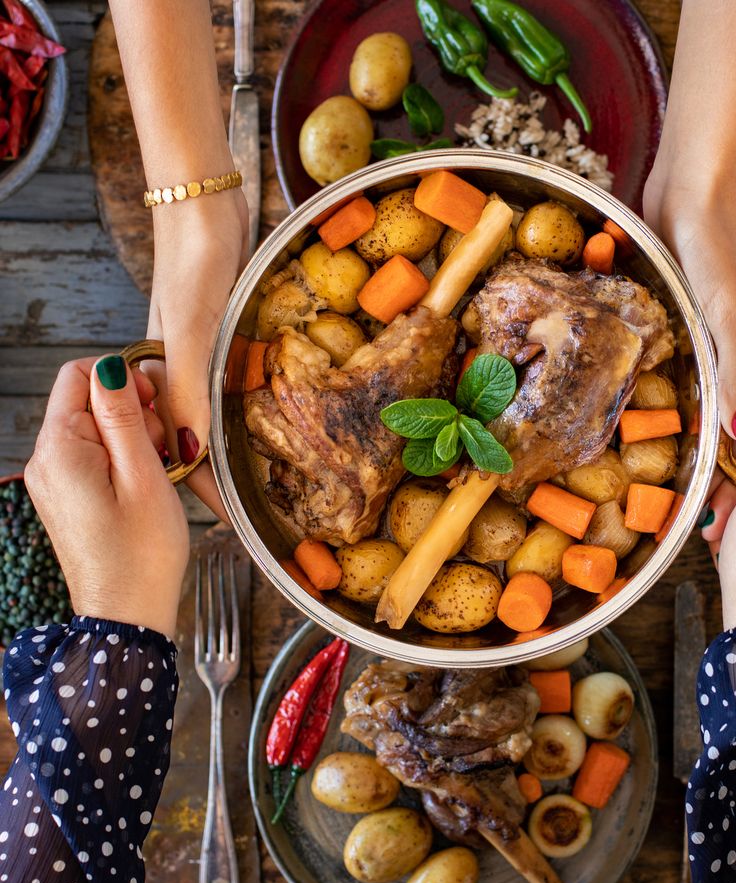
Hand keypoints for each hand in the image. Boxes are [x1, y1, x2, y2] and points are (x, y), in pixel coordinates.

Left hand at [24, 356, 189, 635]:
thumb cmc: (142, 552)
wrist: (128, 613)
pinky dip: (123, 460)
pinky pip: (93, 456)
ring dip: (131, 438)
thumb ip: (123, 416)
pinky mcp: (67, 497)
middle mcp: (46, 461)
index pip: (79, 375)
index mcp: (60, 449)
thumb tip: (112, 367)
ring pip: (94, 429)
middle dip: (131, 412)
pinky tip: (145, 484)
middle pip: (86, 401)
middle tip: (163, 448)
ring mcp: (53, 480)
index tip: (156, 408)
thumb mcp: (143, 475)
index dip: (123, 380)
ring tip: (157, 471)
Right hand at [145, 190, 248, 519]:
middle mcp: (181, 380)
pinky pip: (236, 390)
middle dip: (230, 484)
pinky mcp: (223, 341)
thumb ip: (190, 393)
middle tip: (270, 517)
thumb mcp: (193, 335)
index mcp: (165, 387)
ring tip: (278, 484)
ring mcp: (202, 361)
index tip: (245, 528)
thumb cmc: (192, 268)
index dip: (213, 496)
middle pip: (201, 446)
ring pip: (219, 421)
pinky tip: (277, 422)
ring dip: (242, 452)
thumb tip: (194, 455)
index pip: (185, 458)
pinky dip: (251, 413)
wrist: (201, 209)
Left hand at [644, 184, 735, 446]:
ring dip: (666, 394)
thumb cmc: (716, 248)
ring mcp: (695, 319)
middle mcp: (722, 338)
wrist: (692, 183)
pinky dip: (644, 356)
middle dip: (695, 426)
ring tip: (630, 434)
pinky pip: (658, 338)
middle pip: (715, 391)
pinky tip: (618, 373)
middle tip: (663, 465)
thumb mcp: (728, 316)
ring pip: (685, 367)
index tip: (712, 481)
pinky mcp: (668, 299)